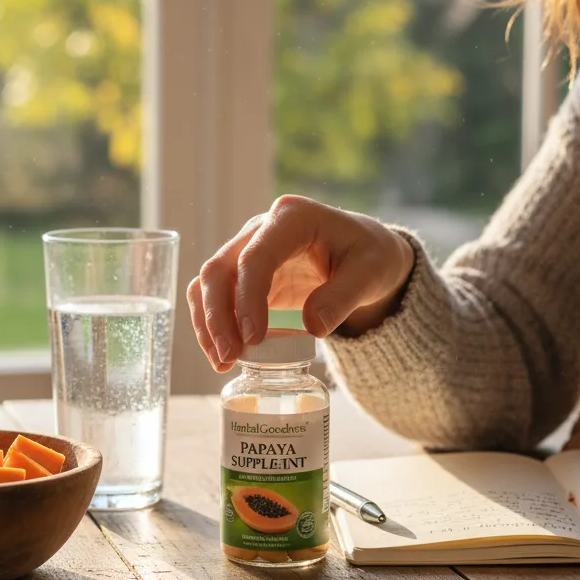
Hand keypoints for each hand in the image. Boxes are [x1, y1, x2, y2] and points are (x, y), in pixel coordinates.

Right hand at [188, 195, 414, 371]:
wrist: (366, 254)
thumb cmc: (370, 255)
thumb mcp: (371, 273)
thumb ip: (343, 297)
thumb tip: (311, 327)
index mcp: (292, 218)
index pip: (255, 257)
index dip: (248, 299)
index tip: (253, 339)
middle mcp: (261, 229)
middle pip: (219, 269)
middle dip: (217, 316)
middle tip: (230, 356)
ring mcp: (248, 250)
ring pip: (208, 283)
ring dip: (208, 323)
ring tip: (223, 362)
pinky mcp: (245, 275)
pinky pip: (217, 297)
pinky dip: (213, 325)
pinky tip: (224, 355)